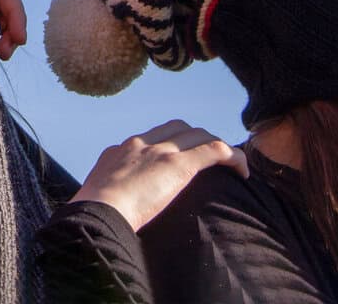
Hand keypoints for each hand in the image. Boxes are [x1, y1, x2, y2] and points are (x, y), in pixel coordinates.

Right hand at [70, 119, 247, 231]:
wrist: (98, 209)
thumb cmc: (96, 210)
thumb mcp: (100, 191)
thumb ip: (113, 187)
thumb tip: (117, 200)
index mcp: (123, 149)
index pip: (154, 135)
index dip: (174, 142)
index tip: (184, 157)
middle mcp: (143, 142)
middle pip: (178, 127)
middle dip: (197, 139)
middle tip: (210, 160)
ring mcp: (161, 151)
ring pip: (198, 134)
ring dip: (216, 146)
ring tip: (230, 166)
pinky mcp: (178, 164)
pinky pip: (214, 150)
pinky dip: (232, 156)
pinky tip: (242, 170)